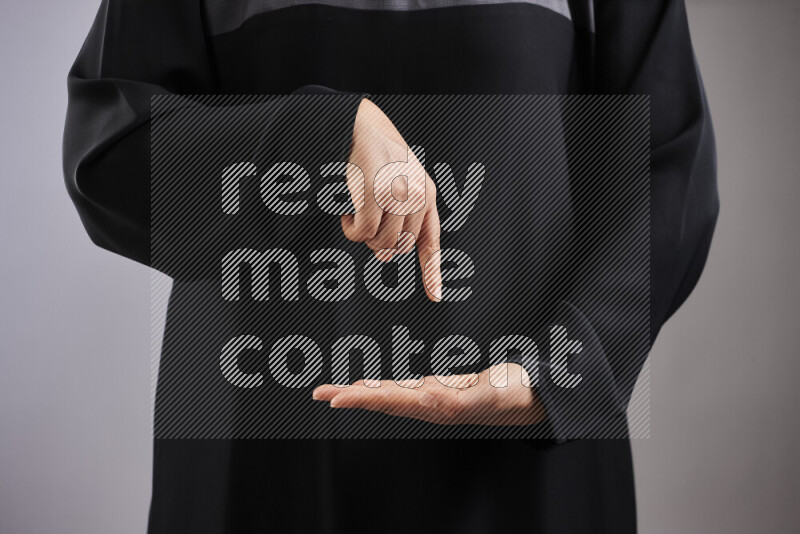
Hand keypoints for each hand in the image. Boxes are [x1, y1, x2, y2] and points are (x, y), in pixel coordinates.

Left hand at [312, 363, 545, 425]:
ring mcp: (434, 398)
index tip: (335, 399)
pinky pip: (403, 391)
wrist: (531, 394)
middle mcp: (430, 405)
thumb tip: (428, 400)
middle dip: (349, 398)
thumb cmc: (514, 394)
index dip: (361, 400)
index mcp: (436, 406)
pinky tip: (368, 388)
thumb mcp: (490, 396)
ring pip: (389, 397)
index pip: (390, 401)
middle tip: (318, 394)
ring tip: (332, 393)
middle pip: (382, 401)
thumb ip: (460, 401)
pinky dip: (381, 389)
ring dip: (360, 395)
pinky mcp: (438, 390)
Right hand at [345, 99, 441, 300]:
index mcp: (426, 194)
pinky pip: (363, 232)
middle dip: (378, 244)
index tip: (435, 295)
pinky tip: (346, 211)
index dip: (431, 271)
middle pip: (398, 246)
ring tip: (355, 213)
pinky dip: (351, 229)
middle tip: (363, 223)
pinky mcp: (374, 191)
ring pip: (381, 243)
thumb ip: (396, 219)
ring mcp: (396, 192)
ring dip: (363, 236)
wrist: (355, 123)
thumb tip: (385, 256)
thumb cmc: (372, 157)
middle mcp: (416, 194)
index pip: (430, 240)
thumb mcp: (393, 186)